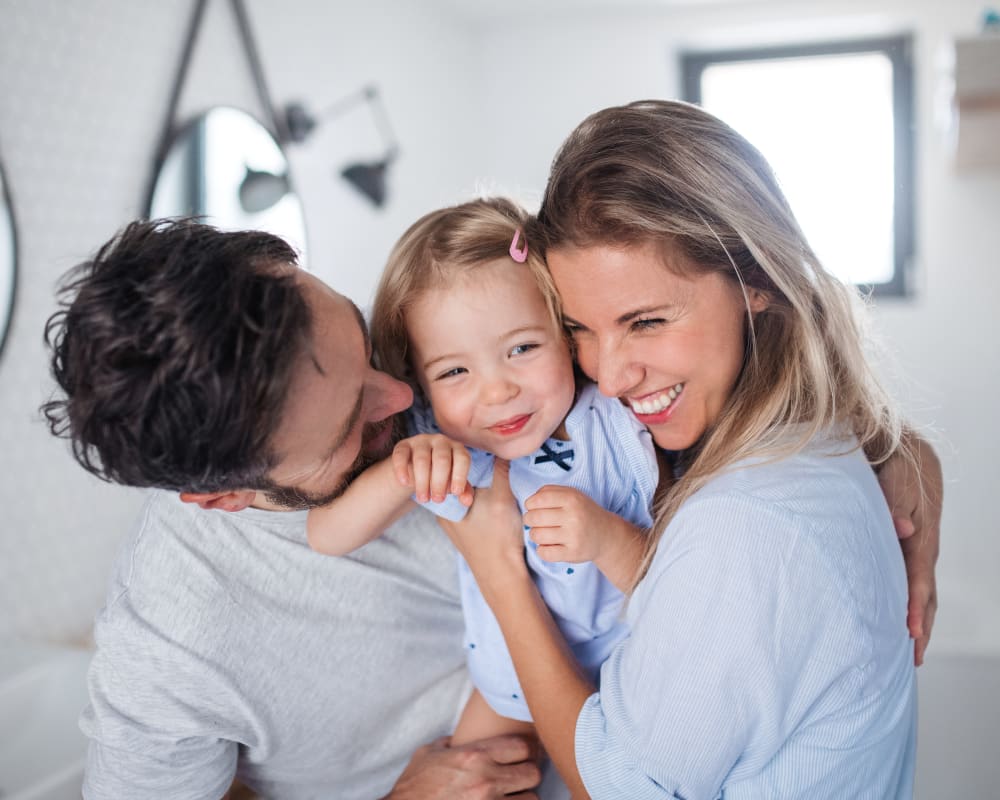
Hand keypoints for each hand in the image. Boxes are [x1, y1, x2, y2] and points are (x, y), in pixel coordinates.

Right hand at [385, 734, 540, 798]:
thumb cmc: (413, 787)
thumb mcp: (428, 754)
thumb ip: (450, 743)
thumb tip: (459, 737)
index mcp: (473, 756)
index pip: (522, 746)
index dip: (524, 750)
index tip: (520, 755)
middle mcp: (485, 780)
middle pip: (532, 773)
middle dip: (527, 774)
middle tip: (519, 777)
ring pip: (531, 799)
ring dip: (523, 798)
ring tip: (512, 796)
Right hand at [392, 434, 473, 505]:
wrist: (416, 468)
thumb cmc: (441, 475)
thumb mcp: (453, 482)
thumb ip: (462, 490)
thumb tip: (467, 501)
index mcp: (457, 448)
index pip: (462, 458)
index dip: (460, 475)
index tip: (455, 493)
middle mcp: (441, 441)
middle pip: (442, 459)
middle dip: (439, 482)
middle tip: (437, 500)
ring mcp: (421, 441)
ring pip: (422, 459)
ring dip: (422, 481)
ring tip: (423, 499)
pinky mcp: (403, 445)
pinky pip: (401, 455)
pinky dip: (402, 469)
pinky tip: (405, 483)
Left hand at [438, 461, 527, 594]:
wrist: (502, 574)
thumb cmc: (499, 537)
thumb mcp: (502, 497)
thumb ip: (501, 470)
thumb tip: (502, 449)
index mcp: (446, 503)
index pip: (451, 472)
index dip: (468, 460)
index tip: (486, 458)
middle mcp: (445, 514)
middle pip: (457, 483)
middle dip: (474, 475)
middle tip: (492, 471)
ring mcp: (454, 525)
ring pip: (464, 497)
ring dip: (479, 490)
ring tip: (497, 488)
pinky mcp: (465, 534)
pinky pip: (470, 510)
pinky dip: (481, 504)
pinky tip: (496, 506)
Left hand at [523, 485, 613, 563]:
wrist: (606, 534)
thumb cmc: (582, 512)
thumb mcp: (571, 494)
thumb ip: (548, 492)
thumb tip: (529, 503)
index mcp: (571, 499)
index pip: (537, 500)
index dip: (530, 504)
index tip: (533, 508)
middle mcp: (573, 516)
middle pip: (534, 518)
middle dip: (529, 520)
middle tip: (535, 522)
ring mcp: (574, 536)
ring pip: (537, 535)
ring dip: (535, 535)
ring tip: (542, 533)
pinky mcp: (573, 553)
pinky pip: (544, 553)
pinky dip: (541, 550)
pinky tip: (548, 546)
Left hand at [878, 436, 942, 665]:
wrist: (908, 455)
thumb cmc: (898, 468)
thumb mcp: (896, 480)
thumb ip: (896, 503)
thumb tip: (902, 528)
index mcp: (922, 538)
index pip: (919, 579)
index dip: (915, 606)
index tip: (911, 632)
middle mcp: (924, 549)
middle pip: (926, 595)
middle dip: (921, 627)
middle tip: (912, 659)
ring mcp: (918, 551)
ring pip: (922, 593)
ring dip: (918, 621)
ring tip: (910, 651)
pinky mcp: (909, 550)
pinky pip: (913, 582)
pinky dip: (910, 604)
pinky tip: (899, 619)